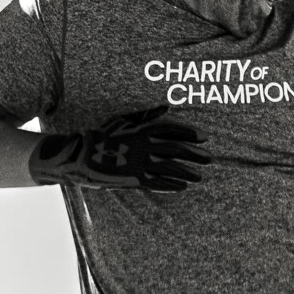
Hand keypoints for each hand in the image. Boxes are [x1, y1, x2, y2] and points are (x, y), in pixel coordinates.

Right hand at [29, 107, 208, 192]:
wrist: (83, 154)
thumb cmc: (103, 133)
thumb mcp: (124, 118)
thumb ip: (147, 114)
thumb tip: (167, 106)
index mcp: (145, 129)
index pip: (175, 130)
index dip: (191, 133)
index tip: (204, 138)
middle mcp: (147, 146)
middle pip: (178, 150)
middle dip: (195, 155)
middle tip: (210, 160)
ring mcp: (142, 163)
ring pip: (172, 168)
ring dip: (188, 172)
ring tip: (199, 177)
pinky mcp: (136, 179)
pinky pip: (158, 183)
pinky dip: (172, 185)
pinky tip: (182, 187)